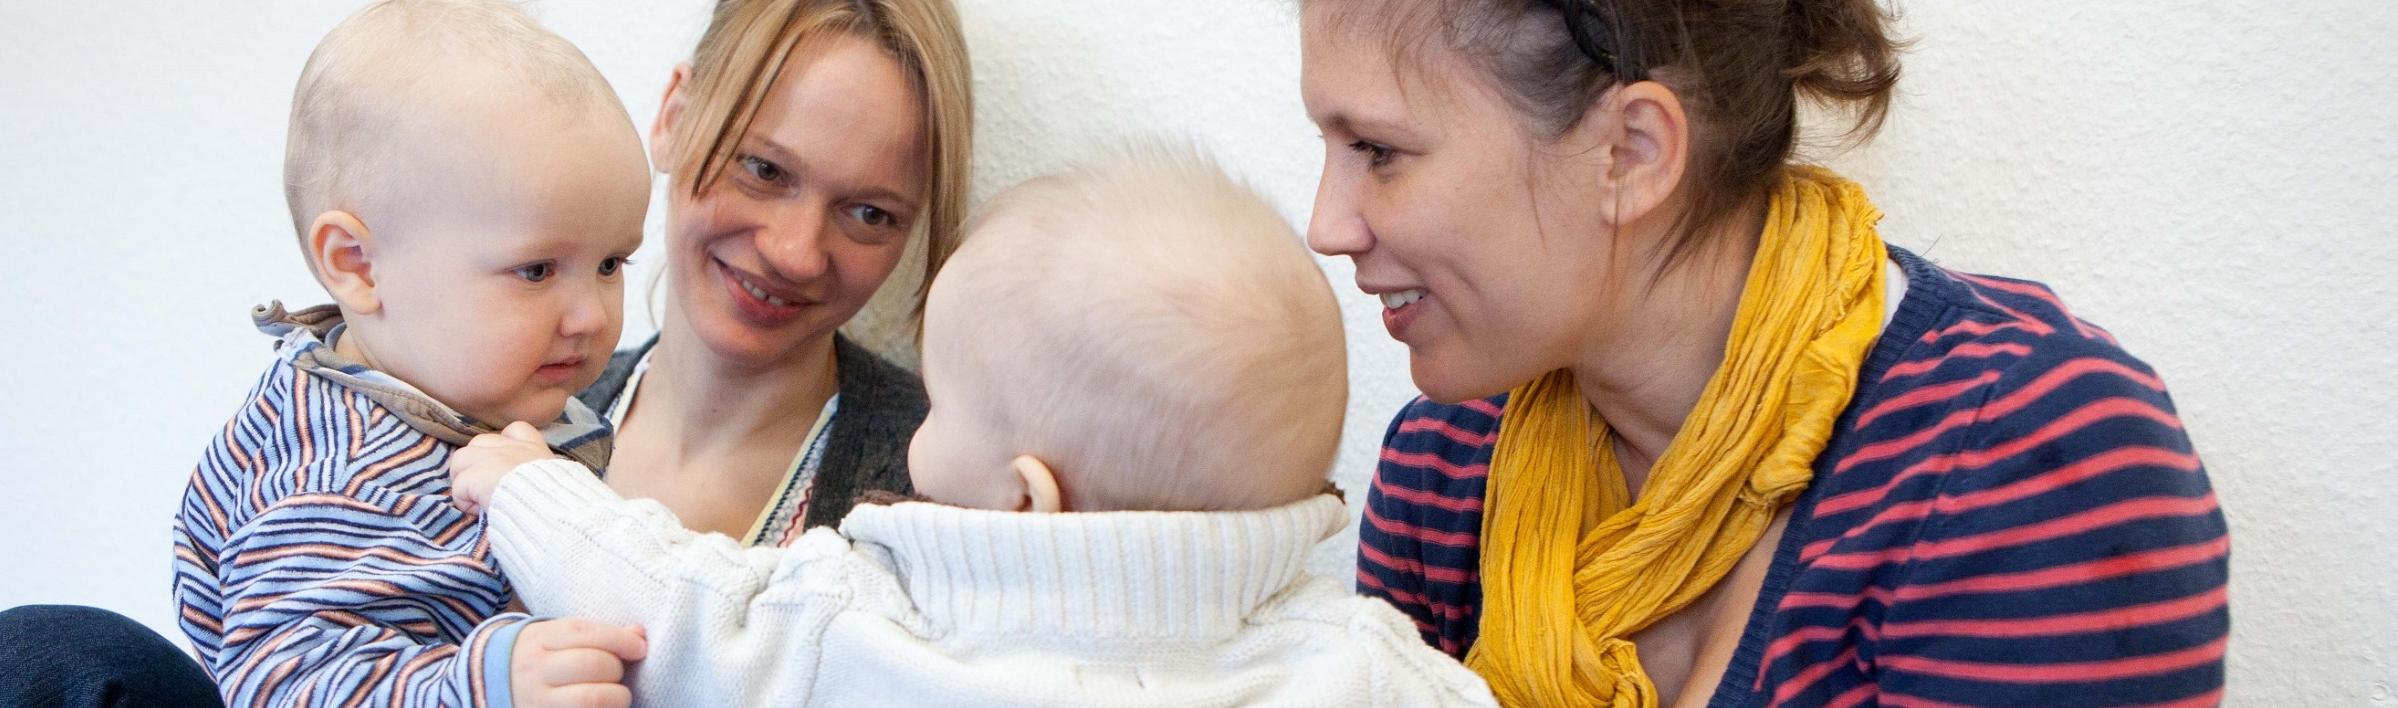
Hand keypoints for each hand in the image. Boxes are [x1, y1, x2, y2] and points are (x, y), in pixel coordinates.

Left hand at [449, 421, 554, 513]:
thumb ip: (540, 475)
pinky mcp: (478, 475)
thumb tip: (526, 488)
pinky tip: (480, 511)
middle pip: (479, 442)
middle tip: (484, 488)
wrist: (553, 513)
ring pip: (460, 459)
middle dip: (476, 463)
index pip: (515, 430)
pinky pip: (458, 486)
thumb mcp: (558, 481)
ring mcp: (494, 458)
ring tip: (476, 499)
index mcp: (535, 449)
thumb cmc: (558, 505)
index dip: (502, 445)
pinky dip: (464, 501)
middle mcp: (513, 448)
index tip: (503, 467)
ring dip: (464, 480)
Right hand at [507, 617, 646, 707]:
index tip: (640, 648)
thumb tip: (638, 635)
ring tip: (615, 694)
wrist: (498, 682)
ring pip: (592, 699)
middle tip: (617, 674)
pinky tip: (603, 707)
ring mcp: (537, 700)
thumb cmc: (545, 656)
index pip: (586, 633)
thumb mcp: (559, 637)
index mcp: (540, 639)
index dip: (620, 640)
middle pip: (592, 664)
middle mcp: (535, 670)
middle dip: (617, 669)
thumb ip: (598, 634)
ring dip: (616, 697)